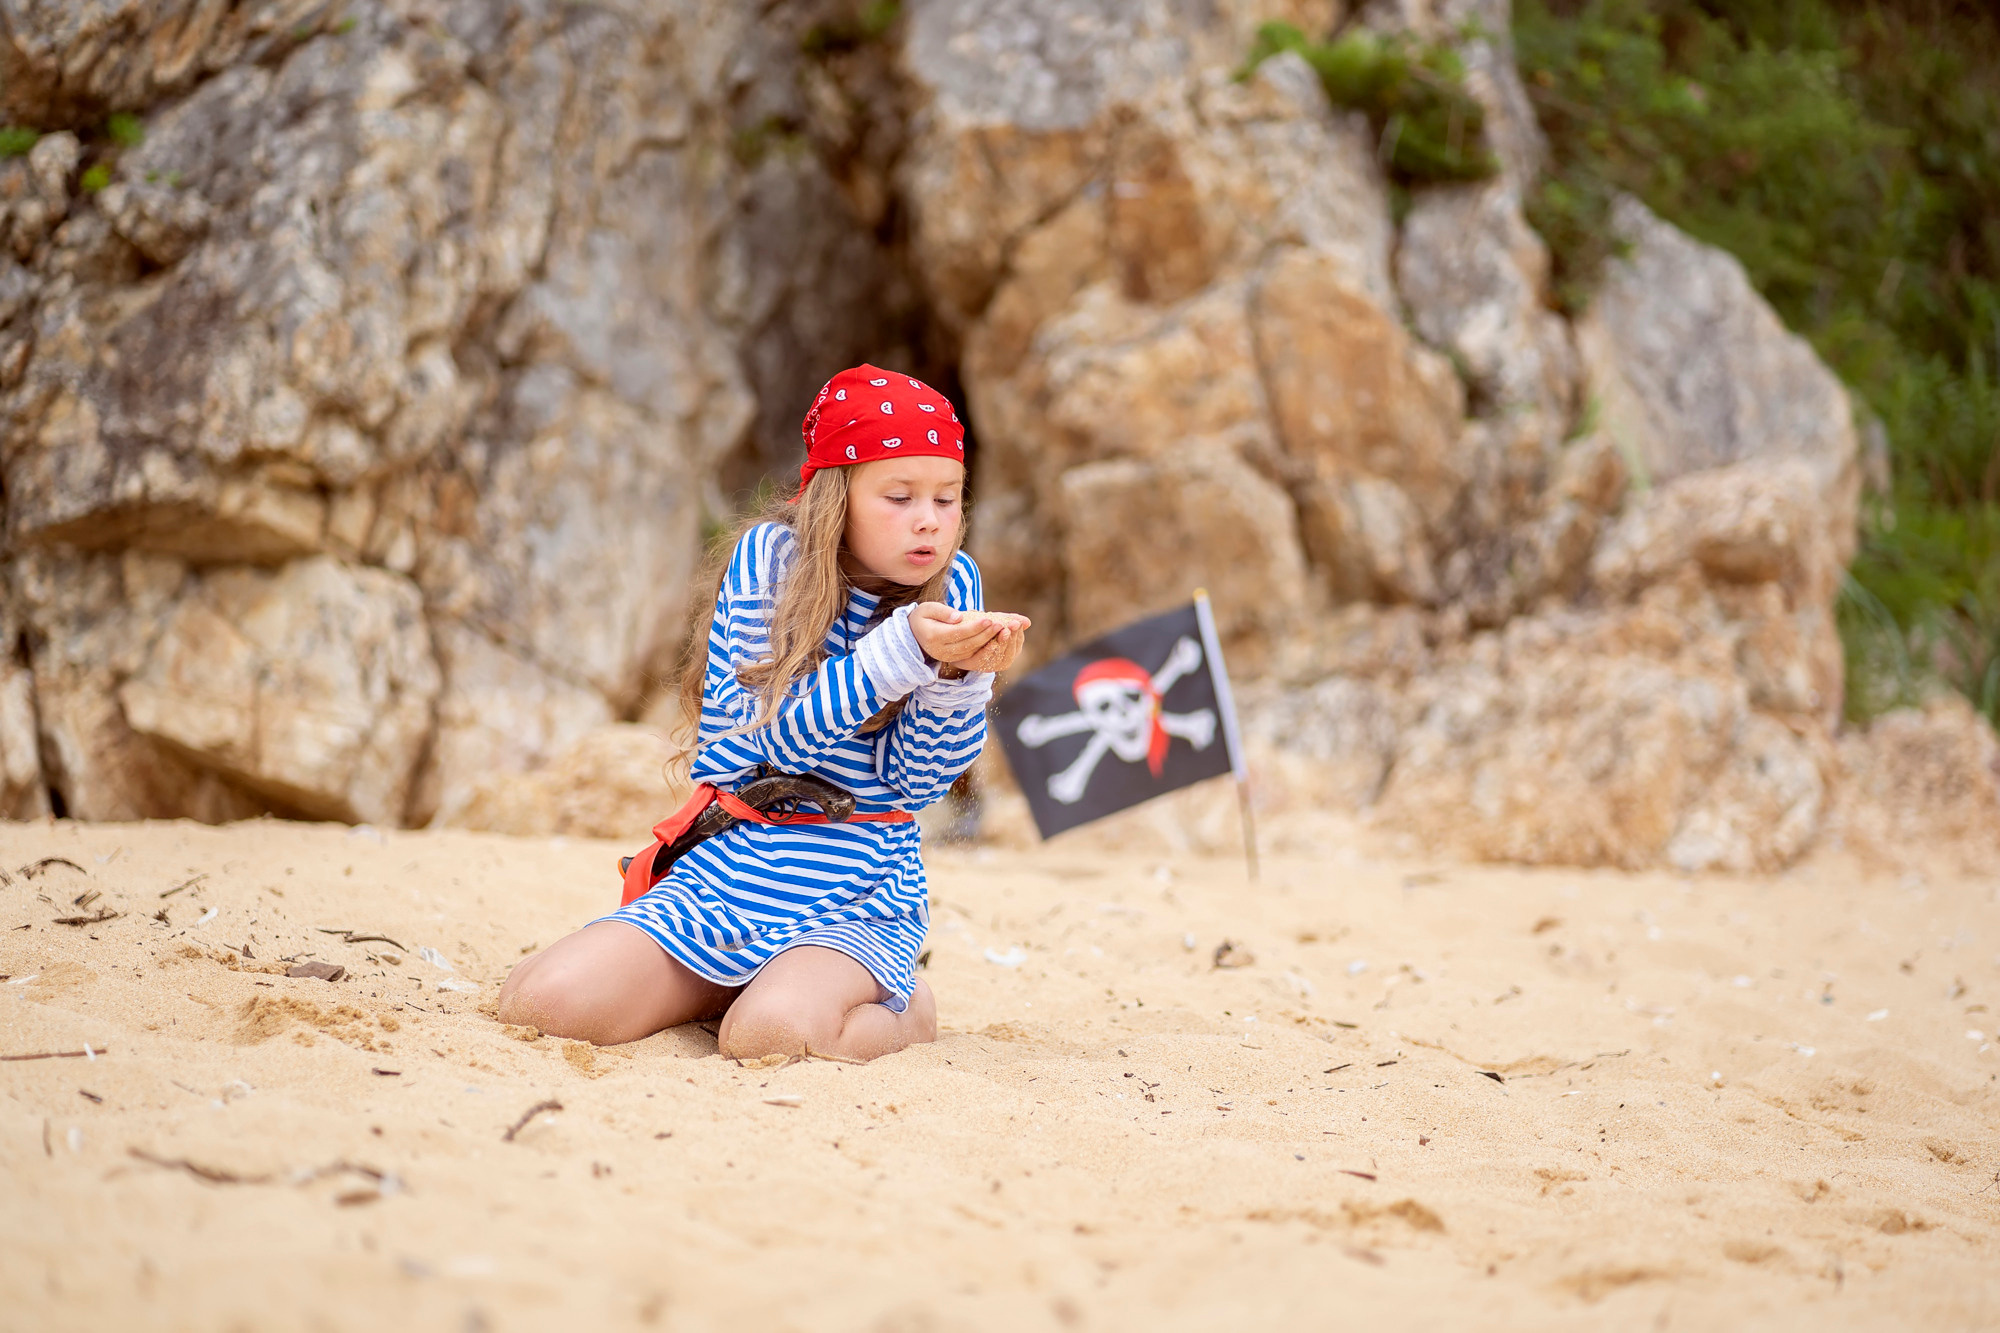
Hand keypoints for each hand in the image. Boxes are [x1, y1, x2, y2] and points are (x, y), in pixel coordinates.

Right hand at [908, 604, 1030, 672]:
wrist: (914, 635)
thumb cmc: (923, 617)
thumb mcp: (927, 609)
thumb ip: (942, 612)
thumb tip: (959, 617)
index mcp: (934, 637)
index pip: (958, 632)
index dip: (975, 627)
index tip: (989, 619)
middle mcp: (941, 650)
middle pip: (968, 644)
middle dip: (986, 634)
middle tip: (1001, 625)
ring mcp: (948, 657)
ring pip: (972, 651)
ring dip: (988, 642)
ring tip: (1002, 630)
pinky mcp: (955, 659)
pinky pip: (972, 655)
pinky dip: (985, 647)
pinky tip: (996, 638)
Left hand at [951, 613, 1028, 673]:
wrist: (955, 637)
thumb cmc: (979, 628)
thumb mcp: (995, 622)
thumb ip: (1009, 621)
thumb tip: (1028, 622)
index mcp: (1008, 651)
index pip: (1017, 644)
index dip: (1018, 634)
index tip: (1016, 623)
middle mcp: (1000, 662)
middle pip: (1009, 653)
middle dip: (1010, 639)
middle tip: (1010, 626)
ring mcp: (987, 666)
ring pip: (998, 658)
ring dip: (1001, 644)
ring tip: (1002, 631)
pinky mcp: (972, 665)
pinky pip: (982, 660)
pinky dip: (988, 652)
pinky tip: (991, 643)